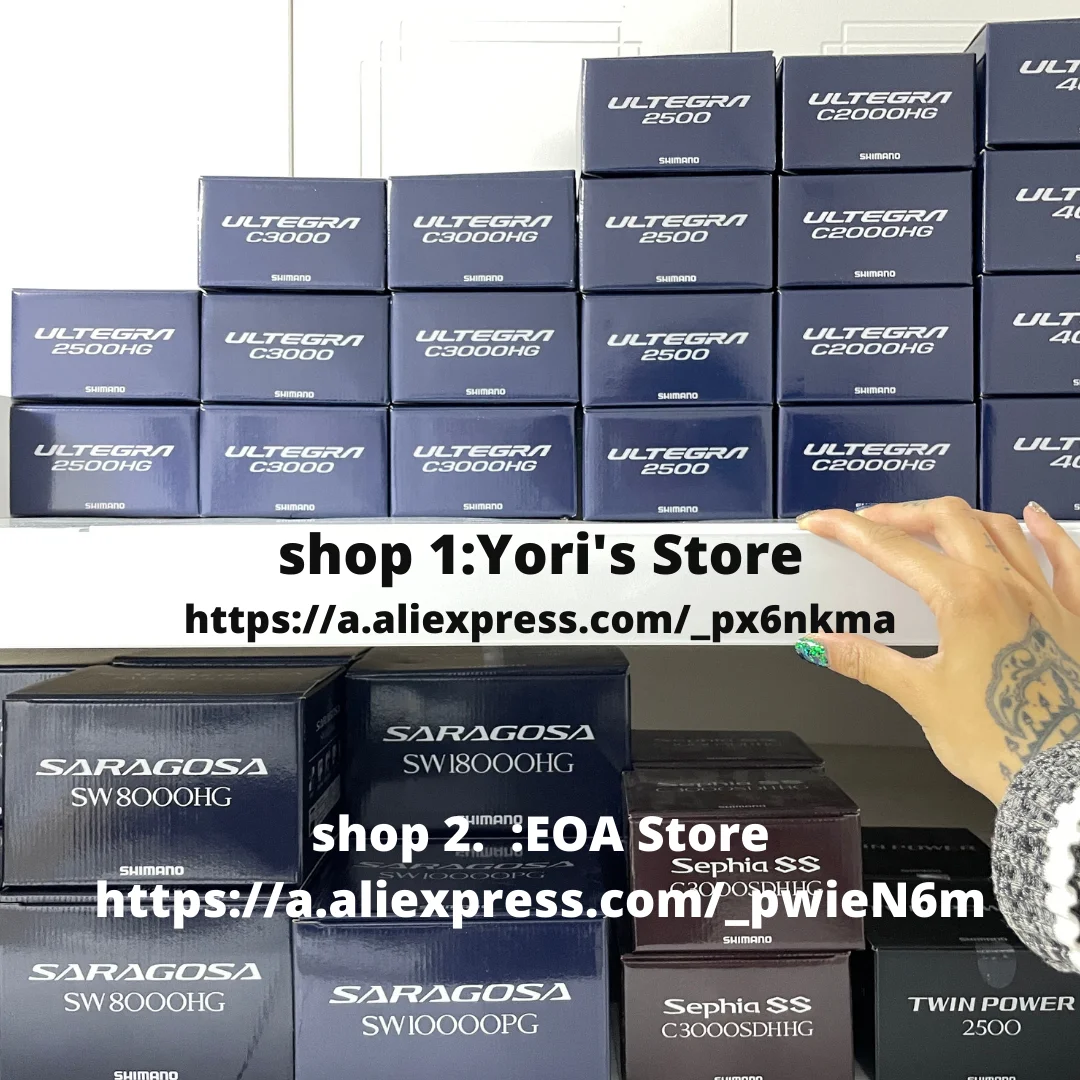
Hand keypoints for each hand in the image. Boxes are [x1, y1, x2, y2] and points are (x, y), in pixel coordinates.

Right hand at [795, 498, 1079, 804]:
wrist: (1063, 780)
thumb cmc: (1005, 744)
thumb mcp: (920, 697)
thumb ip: (867, 662)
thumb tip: (821, 645)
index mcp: (965, 600)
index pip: (892, 549)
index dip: (848, 530)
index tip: (823, 523)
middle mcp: (1008, 587)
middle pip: (949, 519)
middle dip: (902, 514)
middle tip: (869, 524)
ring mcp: (1046, 598)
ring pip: (1001, 528)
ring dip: (960, 517)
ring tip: (931, 522)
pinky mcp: (1074, 618)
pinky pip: (1066, 557)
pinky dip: (1045, 531)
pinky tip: (1033, 517)